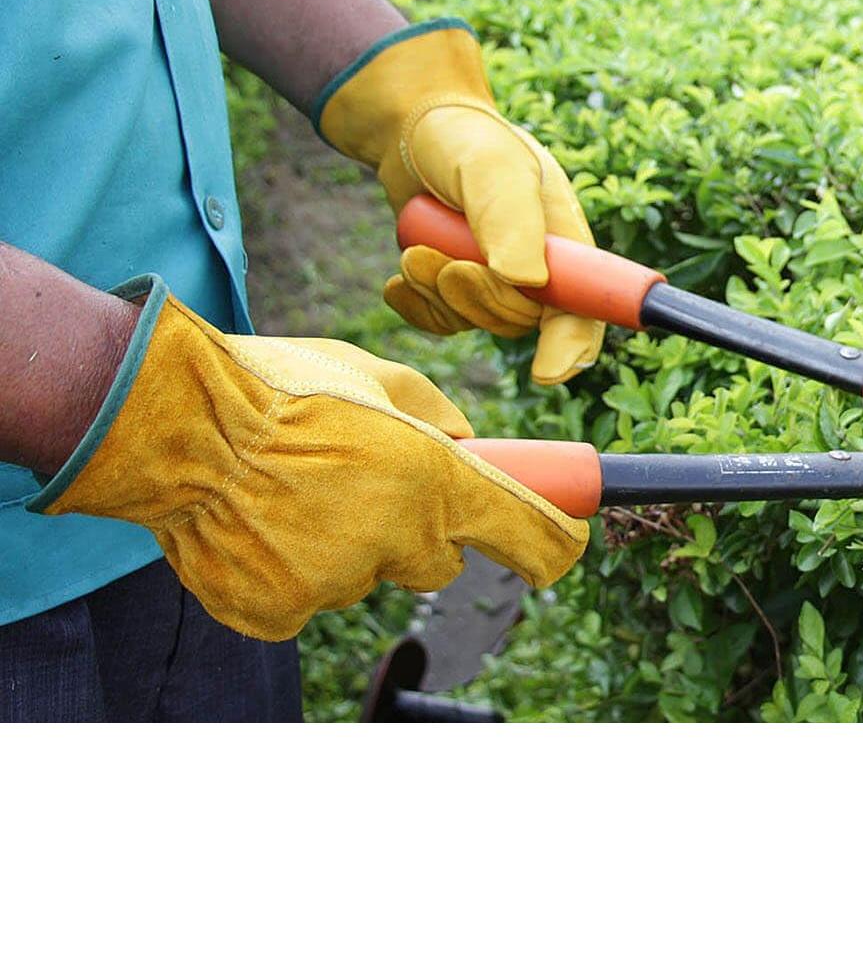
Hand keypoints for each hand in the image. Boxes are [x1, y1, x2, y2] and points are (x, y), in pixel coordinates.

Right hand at [29, 278, 587, 640]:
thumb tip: (470, 443)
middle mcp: (394, 541)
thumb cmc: (280, 386)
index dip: (550, 544)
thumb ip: (437, 415)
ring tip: (294, 491)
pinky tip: (261, 524)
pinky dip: (291, 572)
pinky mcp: (277, 612)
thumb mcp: (378, 375)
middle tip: (367, 484)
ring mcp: (333, 585)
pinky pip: (305, 600)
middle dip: (418, 530)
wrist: (174, 422)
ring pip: (364, 576)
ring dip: (347, 546)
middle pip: (437, 562)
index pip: (527, 535)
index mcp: (433, 480)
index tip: (562, 546)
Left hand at [316, 21, 604, 383]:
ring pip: (475, 322)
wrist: (411, 132)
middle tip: (440, 264)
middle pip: (521, 322)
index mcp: (566, 241)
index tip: (546, 373)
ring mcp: (496, 281)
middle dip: (477, 299)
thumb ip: (510, 222)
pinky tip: (403, 272)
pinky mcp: (456, 289)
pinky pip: (440, 322)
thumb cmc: (464, 140)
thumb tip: (526, 282)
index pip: (585, 309)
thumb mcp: (492, 169)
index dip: (573, 346)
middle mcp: (538, 269)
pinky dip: (416, 305)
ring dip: (438, 294)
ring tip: (414, 252)